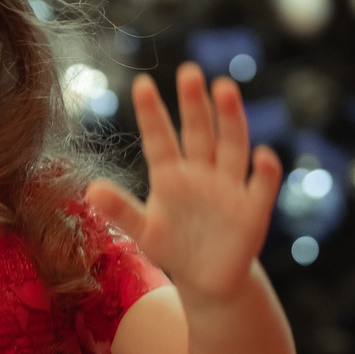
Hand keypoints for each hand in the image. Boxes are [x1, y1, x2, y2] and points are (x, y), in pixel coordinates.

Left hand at [86, 64, 279, 304]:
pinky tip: (262, 154)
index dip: (151, 113)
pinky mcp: (253, 210)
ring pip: (231, 146)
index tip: (141, 84)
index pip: (160, 138)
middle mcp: (202, 172)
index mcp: (171, 175)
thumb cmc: (174, 248)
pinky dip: (264, 171)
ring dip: (230, 119)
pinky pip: (261, 186)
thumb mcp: (144, 232)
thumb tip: (90, 189)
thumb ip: (120, 210)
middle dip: (195, 104)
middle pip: (199, 132)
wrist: (208, 281)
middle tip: (189, 72)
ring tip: (224, 89)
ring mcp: (229, 188)